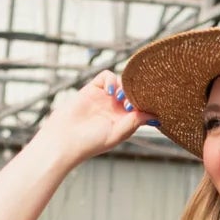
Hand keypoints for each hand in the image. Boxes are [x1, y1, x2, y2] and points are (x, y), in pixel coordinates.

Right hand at [34, 71, 157, 167]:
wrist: (65, 138)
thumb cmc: (90, 142)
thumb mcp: (117, 133)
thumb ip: (134, 122)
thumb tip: (154, 115)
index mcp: (124, 122)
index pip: (141, 108)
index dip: (147, 104)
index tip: (150, 105)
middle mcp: (116, 109)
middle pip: (133, 93)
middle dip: (137, 93)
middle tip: (133, 102)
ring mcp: (104, 98)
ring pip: (122, 83)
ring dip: (125, 88)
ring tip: (120, 99)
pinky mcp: (92, 89)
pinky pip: (107, 77)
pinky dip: (111, 80)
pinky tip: (110, 91)